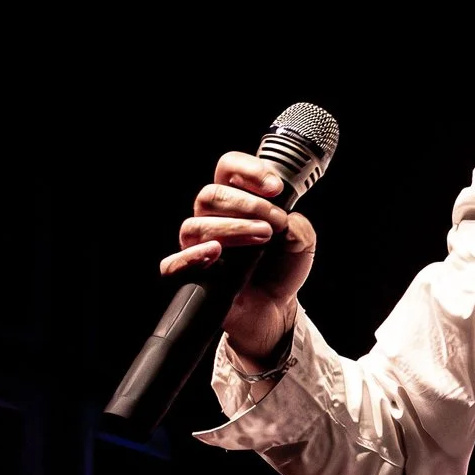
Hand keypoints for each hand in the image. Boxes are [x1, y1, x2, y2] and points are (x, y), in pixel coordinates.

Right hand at [160, 150, 318, 363]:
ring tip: (263, 238)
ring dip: (234, 228)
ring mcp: (198, 247)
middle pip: (210, 194)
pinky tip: (216, 253)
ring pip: (195, 225)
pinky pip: (172, 264)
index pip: (227, 167)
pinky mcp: (190, 276)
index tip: (275, 188)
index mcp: (236, 201)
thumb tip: (282, 220)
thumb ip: (297, 223)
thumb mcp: (302, 240)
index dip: (249, 170)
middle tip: (273, 223)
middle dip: (247, 205)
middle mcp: (212, 219)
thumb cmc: (283, 268)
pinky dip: (191, 256)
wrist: (277, 307)